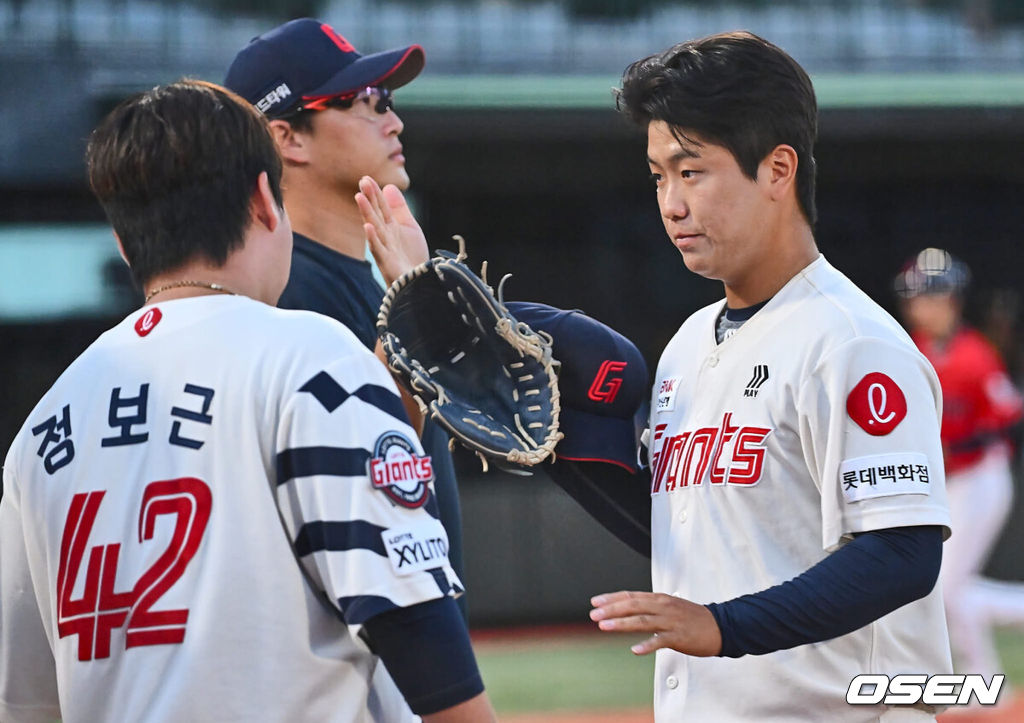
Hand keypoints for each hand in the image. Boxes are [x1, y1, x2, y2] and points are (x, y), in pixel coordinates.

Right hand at [355, 175, 428, 286]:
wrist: (418, 281)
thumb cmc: (412, 256)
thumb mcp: (409, 227)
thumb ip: (400, 209)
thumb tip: (389, 186)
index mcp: (390, 228)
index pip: (381, 207)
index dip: (375, 193)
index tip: (366, 178)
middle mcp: (385, 237)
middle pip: (376, 215)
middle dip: (369, 199)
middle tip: (363, 182)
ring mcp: (385, 249)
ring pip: (374, 229)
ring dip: (367, 213)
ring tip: (360, 197)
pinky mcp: (387, 263)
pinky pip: (378, 250)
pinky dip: (373, 239)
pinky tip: (368, 227)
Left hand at [590, 590, 721, 656]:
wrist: (721, 626)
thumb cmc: (693, 618)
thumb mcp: (670, 606)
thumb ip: (651, 607)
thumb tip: (630, 609)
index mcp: (660, 598)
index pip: (631, 595)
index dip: (612, 598)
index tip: (595, 602)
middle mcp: (663, 606)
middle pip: (633, 605)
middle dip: (611, 610)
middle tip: (594, 615)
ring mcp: (670, 621)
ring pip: (642, 620)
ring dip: (622, 623)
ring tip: (605, 627)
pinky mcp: (678, 636)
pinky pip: (660, 641)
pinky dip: (647, 645)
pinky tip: (635, 650)